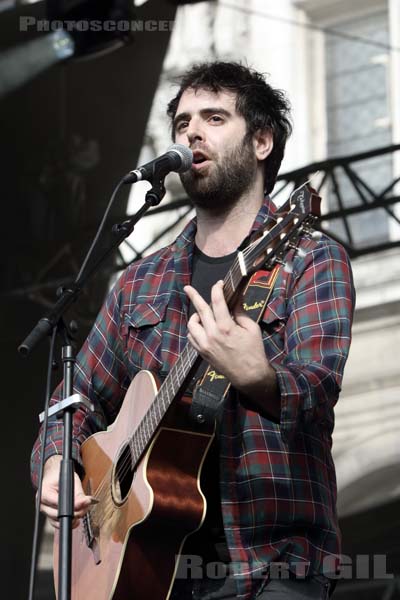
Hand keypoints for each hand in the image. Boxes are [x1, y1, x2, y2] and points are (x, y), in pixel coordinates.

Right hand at [39, 455, 93, 528]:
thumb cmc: (59, 476)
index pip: (59, 503)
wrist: (53, 475)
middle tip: (86, 506)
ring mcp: (46, 512)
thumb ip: (78, 493)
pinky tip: (77, 517)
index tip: (83, 504)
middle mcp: (43, 505)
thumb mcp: (70, 480)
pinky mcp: (50, 517)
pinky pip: (60, 524)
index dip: (73, 505)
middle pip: (59, 515)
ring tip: (83, 509)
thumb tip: (86, 502)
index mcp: (44, 493)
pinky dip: (70, 521)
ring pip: (60, 522)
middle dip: (76, 512)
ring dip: (74, 518)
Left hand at [184, 280, 275, 396]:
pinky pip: (192, 337)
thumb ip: (241, 312)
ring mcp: (205, 345)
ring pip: (192, 324)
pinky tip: (202, 328)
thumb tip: (236, 298)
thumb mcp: (251, 328)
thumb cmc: (254, 351)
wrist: (249, 375)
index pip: (217, 302)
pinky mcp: (202, 353)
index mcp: (226, 327)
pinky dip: (194, 330)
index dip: (217, 289)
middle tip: (188, 288)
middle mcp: (212, 335)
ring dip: (196, 316)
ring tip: (203, 315)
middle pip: (200, 310)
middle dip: (194, 295)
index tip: (219, 284)